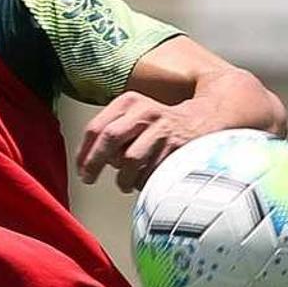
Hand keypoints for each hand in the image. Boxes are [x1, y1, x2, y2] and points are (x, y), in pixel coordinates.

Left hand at [77, 93, 220, 192]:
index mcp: (130, 102)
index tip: (82, 169)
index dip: (84, 152)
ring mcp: (162, 129)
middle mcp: (145, 112)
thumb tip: (91, 161)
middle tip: (89, 178)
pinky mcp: (177, 147)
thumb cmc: (163, 125)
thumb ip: (113, 132)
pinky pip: (151, 172)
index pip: (97, 128)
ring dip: (122, 177)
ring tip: (124, 183)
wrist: (206, 120)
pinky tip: (146, 180)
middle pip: (109, 139)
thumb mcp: (136, 116)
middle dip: (95, 163)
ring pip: (129, 160)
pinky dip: (144, 181)